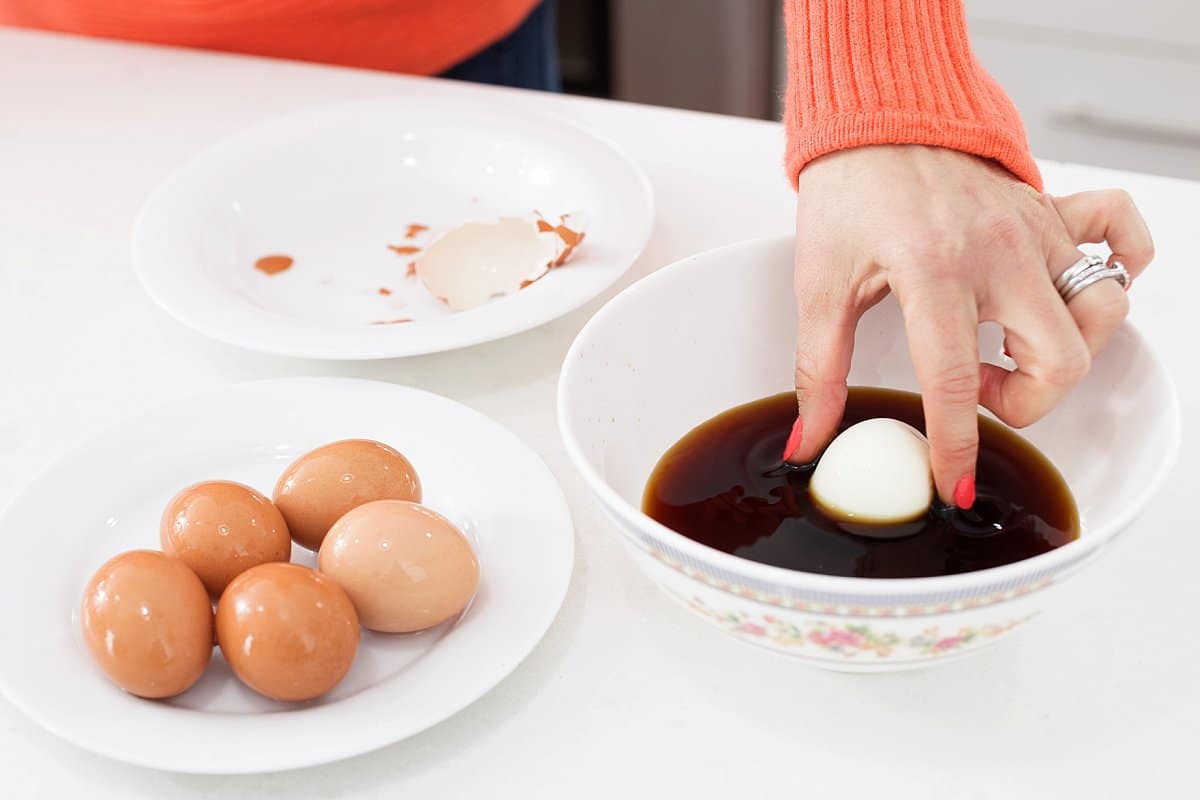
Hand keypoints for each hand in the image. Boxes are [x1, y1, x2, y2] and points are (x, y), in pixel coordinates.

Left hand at [787, 145, 1152, 505]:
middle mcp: (998, 252)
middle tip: (976, 393)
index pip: (953, 380)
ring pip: (1100, 309)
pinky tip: (1071, 292)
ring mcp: (1034, 228)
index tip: (956, 486)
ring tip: (1007, 347)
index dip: (956, 447)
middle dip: (1026, 402)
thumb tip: (810, 438)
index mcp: (932, 271)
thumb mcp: (819, 283)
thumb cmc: (848, 192)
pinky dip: (1120, 268)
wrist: (877, 118)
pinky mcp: (1051, 208)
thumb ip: (817, 368)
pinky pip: (1122, 235)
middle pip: (1061, 357)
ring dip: (1065, 348)